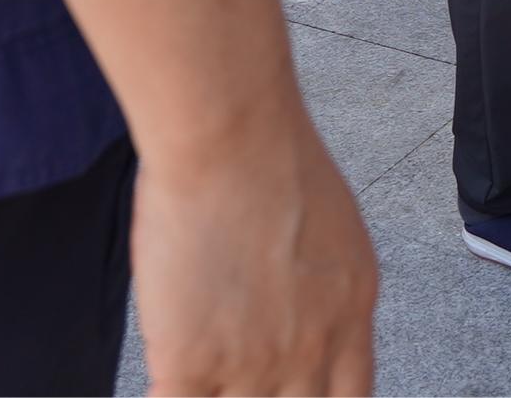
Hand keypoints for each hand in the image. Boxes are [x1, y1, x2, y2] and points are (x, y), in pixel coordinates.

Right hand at [132, 109, 379, 395]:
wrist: (229, 139)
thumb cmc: (272, 157)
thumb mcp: (333, 229)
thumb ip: (322, 286)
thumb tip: (301, 305)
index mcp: (351, 312)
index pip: (352, 397)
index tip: (295, 391)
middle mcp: (312, 349)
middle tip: (237, 380)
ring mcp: (254, 364)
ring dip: (213, 394)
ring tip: (195, 372)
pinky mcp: (193, 363)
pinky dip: (164, 397)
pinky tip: (159, 378)